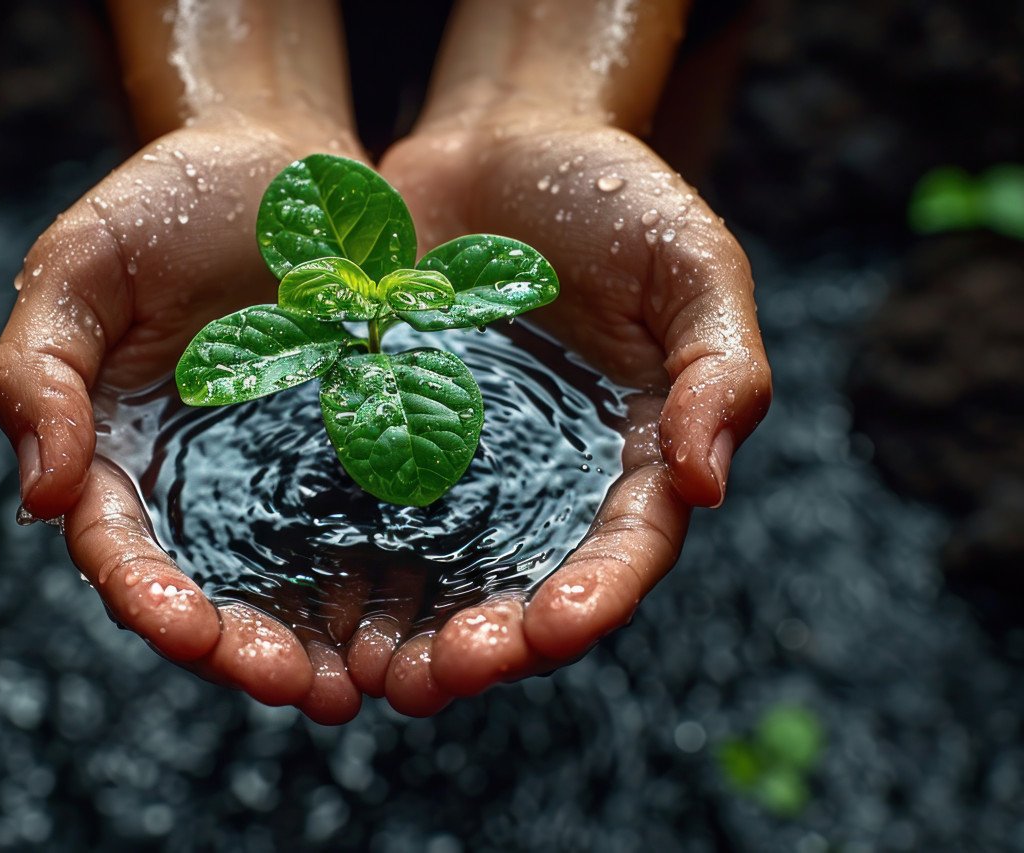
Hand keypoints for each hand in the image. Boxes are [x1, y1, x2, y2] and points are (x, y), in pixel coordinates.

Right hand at [0, 118, 376, 722]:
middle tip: (290, 685)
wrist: (294, 171)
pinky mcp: (368, 459)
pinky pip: (375, 536)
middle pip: (212, 595)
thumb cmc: (170, 204)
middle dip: (242, 649)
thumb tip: (41, 498)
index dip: (147, 599)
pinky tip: (421, 623)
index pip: (123, 552)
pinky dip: (390, 588)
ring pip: (296, 589)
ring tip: (354, 687)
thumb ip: (39, 372)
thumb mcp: (82, 266)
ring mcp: (289, 482)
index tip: (185, 630)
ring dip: (318, 644)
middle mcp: (204, 490)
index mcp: (122, 456)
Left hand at [365, 109, 771, 713]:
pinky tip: (309, 606)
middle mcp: (542, 486)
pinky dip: (341, 569)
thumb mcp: (690, 262)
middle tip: (443, 674)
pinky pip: (361, 515)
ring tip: (374, 673)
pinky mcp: (380, 437)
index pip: (623, 552)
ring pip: (437, 578)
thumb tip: (707, 486)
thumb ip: (719, 367)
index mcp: (629, 461)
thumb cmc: (610, 196)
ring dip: (409, 634)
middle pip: (523, 591)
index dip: (595, 600)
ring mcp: (456, 467)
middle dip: (489, 645)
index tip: (555, 630)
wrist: (494, 141)